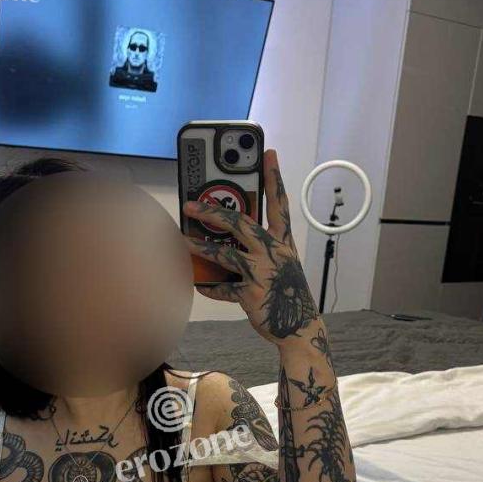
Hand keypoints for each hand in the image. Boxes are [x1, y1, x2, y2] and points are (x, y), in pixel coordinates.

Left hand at [182, 149, 318, 345]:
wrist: (300, 327)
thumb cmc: (287, 294)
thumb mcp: (282, 264)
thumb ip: (260, 248)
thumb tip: (228, 240)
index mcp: (283, 243)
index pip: (280, 203)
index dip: (274, 178)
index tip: (268, 154)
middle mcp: (274, 253)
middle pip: (240, 223)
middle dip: (213, 212)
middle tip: (191, 205)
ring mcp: (262, 273)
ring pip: (225, 254)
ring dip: (200, 247)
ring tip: (182, 240)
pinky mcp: (251, 294)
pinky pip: (223, 288)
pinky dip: (209, 286)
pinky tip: (197, 282)